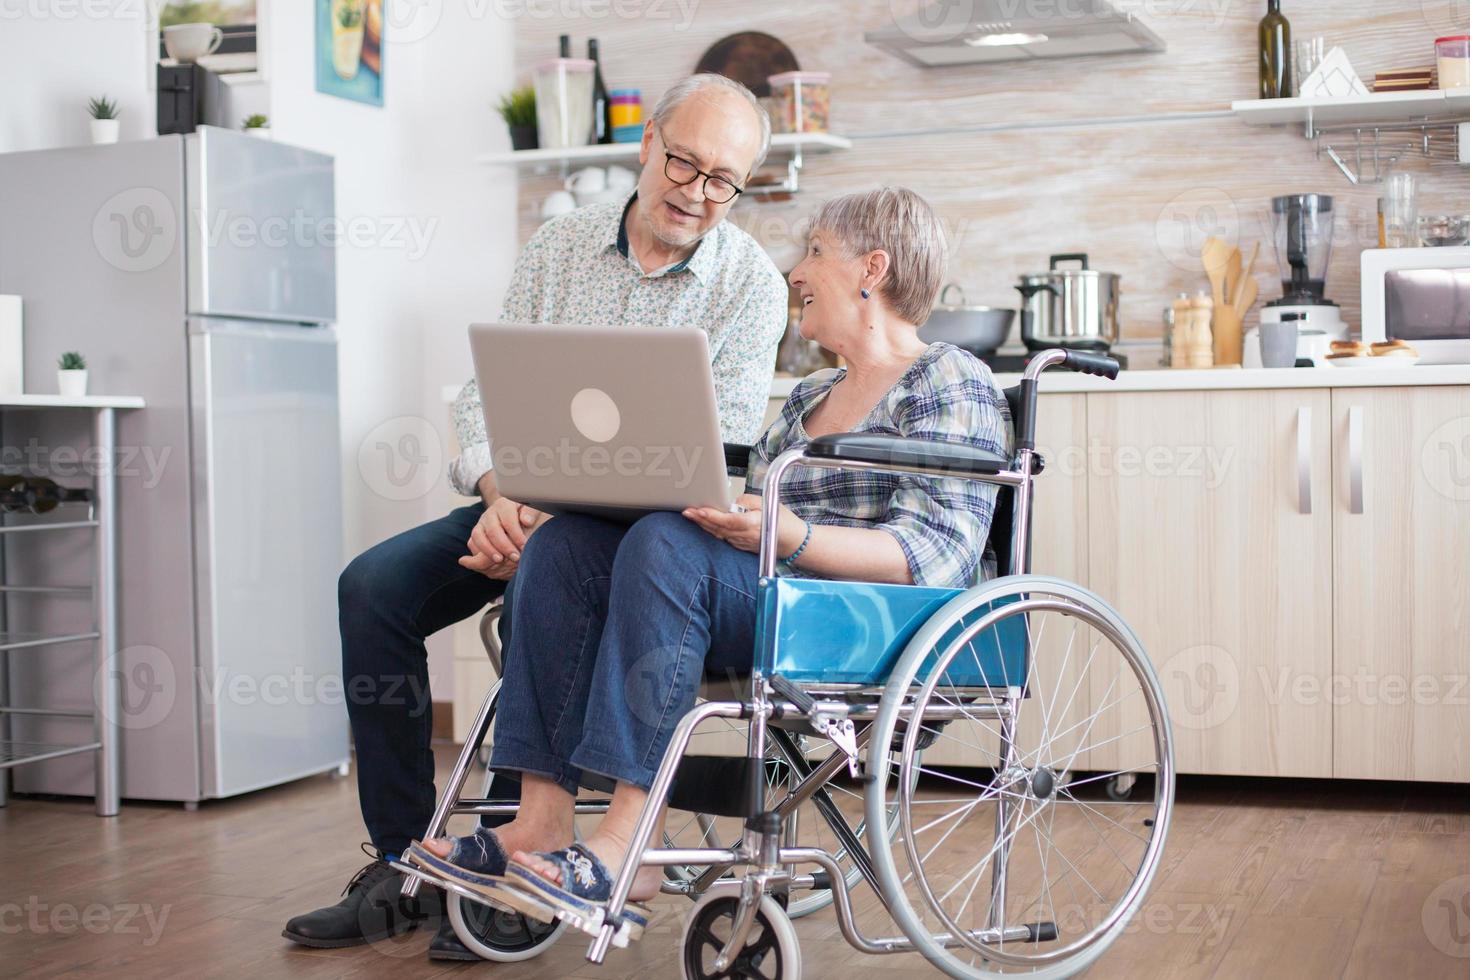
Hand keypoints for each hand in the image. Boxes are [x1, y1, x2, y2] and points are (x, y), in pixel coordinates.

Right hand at [459, 497, 546, 578]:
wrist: (519, 520)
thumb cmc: (527, 516)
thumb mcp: (534, 511)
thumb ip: (531, 513)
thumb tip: (527, 521)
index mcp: (504, 505)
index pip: (508, 520)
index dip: (516, 534)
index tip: (524, 546)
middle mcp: (490, 513)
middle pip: (492, 530)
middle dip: (504, 546)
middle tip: (515, 557)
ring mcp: (481, 523)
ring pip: (478, 536)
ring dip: (488, 550)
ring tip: (499, 560)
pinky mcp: (477, 534)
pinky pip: (472, 543)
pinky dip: (479, 553)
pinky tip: (490, 562)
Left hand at [683, 493, 805, 557]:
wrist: (793, 542)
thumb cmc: (783, 522)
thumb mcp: (766, 503)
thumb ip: (746, 501)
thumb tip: (729, 502)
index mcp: (752, 524)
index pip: (727, 521)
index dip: (711, 516)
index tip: (699, 511)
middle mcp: (745, 536)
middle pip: (718, 528)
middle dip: (701, 519)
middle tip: (687, 511)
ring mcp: (741, 543)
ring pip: (718, 533)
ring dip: (704, 525)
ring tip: (691, 515)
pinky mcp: (740, 546)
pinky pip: (723, 537)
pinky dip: (713, 530)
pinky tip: (704, 524)